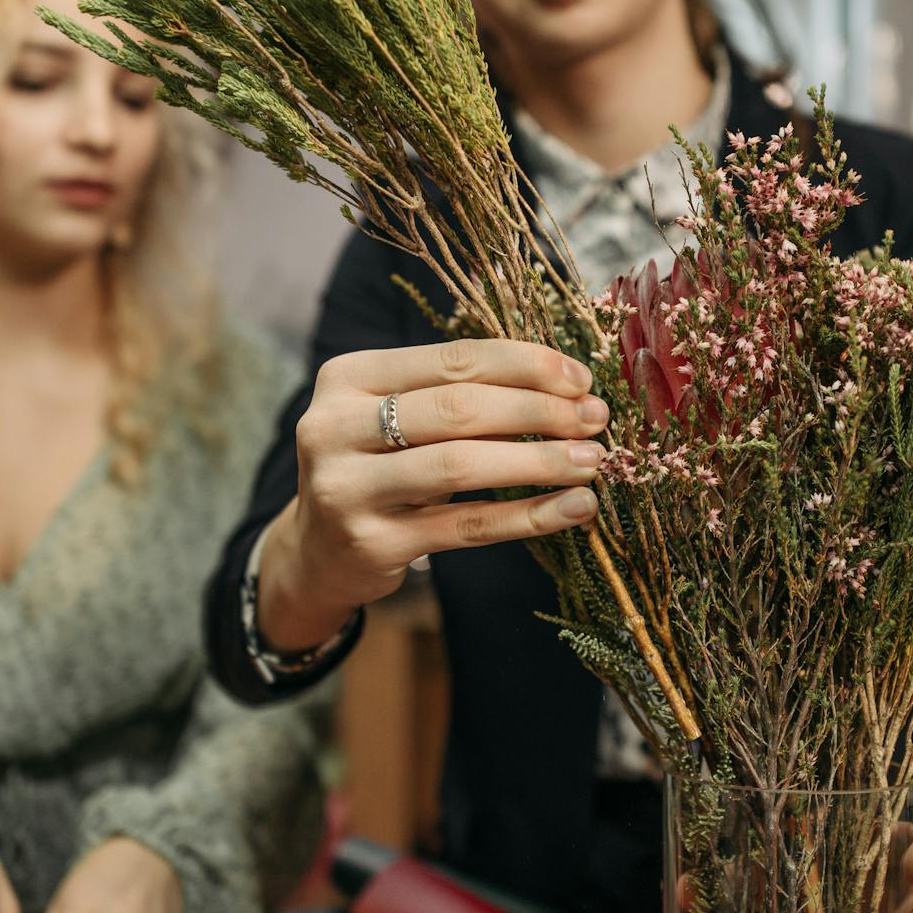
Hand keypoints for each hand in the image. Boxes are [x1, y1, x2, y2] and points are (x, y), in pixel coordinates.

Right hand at [258, 339, 608, 647]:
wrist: (317, 552)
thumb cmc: (380, 468)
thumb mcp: (401, 420)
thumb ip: (463, 396)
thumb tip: (569, 388)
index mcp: (347, 377)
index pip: (452, 359)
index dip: (525, 365)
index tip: (581, 378)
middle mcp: (334, 428)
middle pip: (459, 408)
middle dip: (538, 411)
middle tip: (594, 419)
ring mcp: (348, 489)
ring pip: (462, 465)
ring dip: (539, 461)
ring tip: (591, 461)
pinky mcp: (372, 544)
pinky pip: (467, 526)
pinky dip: (529, 516)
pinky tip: (574, 507)